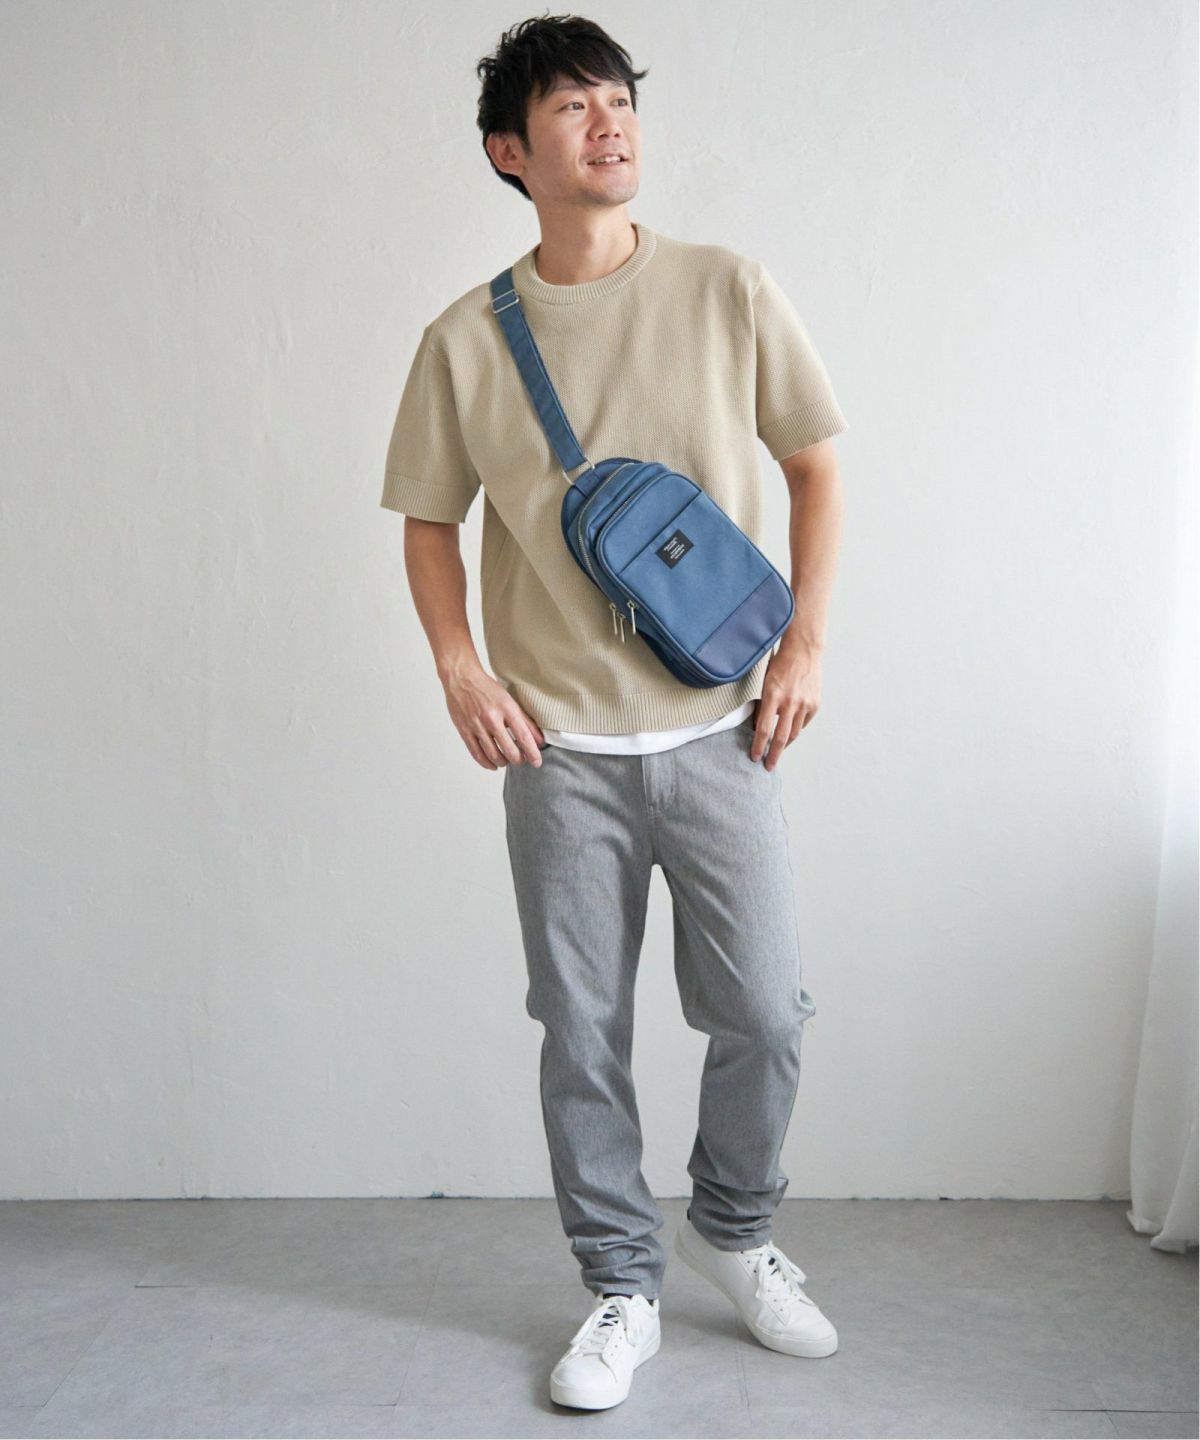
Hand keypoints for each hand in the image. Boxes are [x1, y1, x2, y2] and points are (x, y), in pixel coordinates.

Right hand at [442, 663, 545, 770]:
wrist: (461, 678)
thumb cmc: (486, 688)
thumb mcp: (510, 701)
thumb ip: (526, 721)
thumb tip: (539, 740)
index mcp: (506, 708)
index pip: (523, 736)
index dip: (532, 753)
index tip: (537, 762)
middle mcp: (492, 718)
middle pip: (509, 750)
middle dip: (518, 759)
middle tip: (521, 759)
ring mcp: (477, 726)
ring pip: (493, 755)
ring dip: (503, 762)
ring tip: (507, 760)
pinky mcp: (465, 731)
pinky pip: (477, 754)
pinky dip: (487, 763)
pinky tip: (493, 764)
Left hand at [750, 643, 821, 771]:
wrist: (803, 651)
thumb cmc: (780, 665)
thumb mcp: (765, 683)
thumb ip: (762, 706)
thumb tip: (758, 727)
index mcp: (773, 696)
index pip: (764, 729)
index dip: (758, 746)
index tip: (754, 756)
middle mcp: (790, 702)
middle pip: (780, 738)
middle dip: (773, 755)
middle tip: (768, 766)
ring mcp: (804, 704)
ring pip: (793, 733)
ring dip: (784, 745)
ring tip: (777, 751)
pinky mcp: (814, 704)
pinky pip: (803, 724)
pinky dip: (795, 730)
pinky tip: (789, 732)